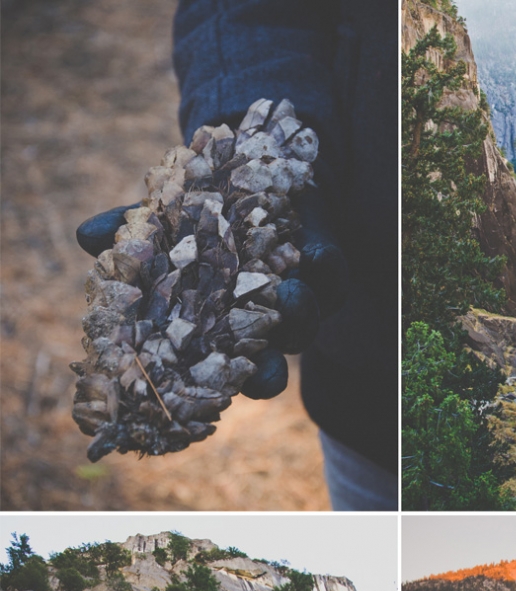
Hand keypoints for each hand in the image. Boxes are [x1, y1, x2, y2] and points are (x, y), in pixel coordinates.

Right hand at [75, 192, 347, 400]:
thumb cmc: (202, 211)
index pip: (217, 379)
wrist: (261, 168)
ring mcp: (297, 301)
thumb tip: (86, 236)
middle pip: (268, 370)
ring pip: (302, 326)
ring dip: (294, 314)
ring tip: (285, 291)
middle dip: (264, 373)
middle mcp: (258, 330)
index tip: (203, 399)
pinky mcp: (326, 267)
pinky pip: (331, 278)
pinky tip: (309, 255)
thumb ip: (132, 232)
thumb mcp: (163, 219)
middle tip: (257, 367)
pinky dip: (320, 267)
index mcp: (216, 336)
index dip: (210, 392)